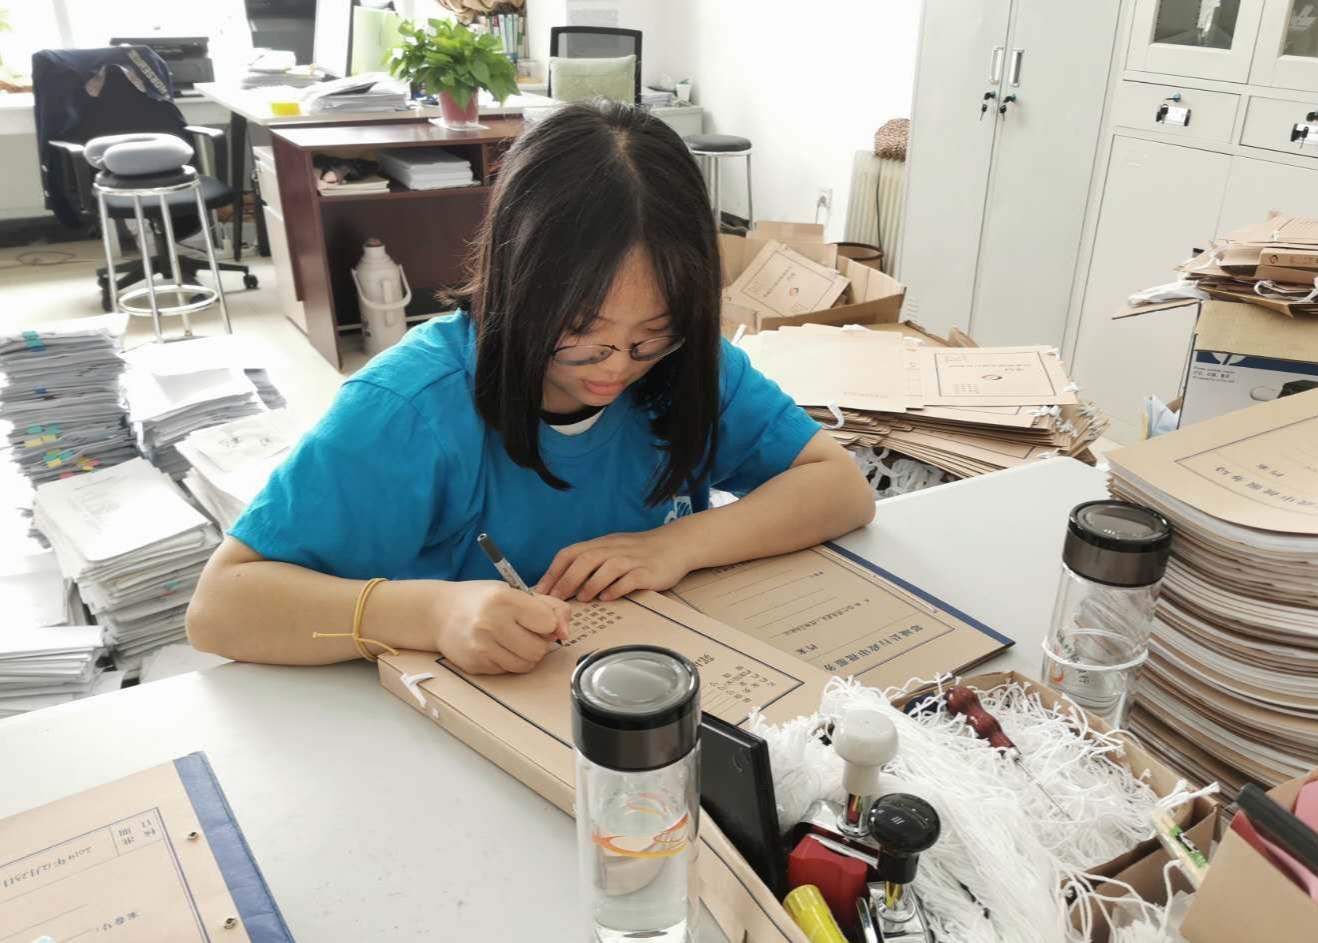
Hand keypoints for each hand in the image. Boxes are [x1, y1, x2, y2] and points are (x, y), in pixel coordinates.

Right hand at [436, 581, 570, 674]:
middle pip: (539, 649)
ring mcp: (481, 646)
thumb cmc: (482, 600)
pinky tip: (496, 648)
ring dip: (525, 655)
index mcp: (504, 599)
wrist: (438, 614)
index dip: (547, 623)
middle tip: (523, 631)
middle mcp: (491, 623)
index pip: (548, 623)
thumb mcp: (515, 592)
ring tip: (511, 640)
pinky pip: (509, 671)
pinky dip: (509, 662)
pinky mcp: (476, 664)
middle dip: (538, 642)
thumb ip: (549, 606)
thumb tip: (565, 632)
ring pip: (526, 664)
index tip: (536, 619)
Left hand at [534, 529, 693, 602]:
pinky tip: (608, 597)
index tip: (540, 591)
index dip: (553, 571)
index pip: (570, 553)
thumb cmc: (640, 552)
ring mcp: (631, 560)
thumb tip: (562, 585)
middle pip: (585, 559)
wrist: (676, 545)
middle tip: (555, 600)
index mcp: (601, 544)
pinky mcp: (648, 572)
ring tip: (583, 599)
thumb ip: (591, 564)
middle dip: (567, 580)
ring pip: (606, 568)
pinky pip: (629, 579)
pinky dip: (616, 588)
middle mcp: (614, 549)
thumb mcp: (612, 550)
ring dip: (591, 584)